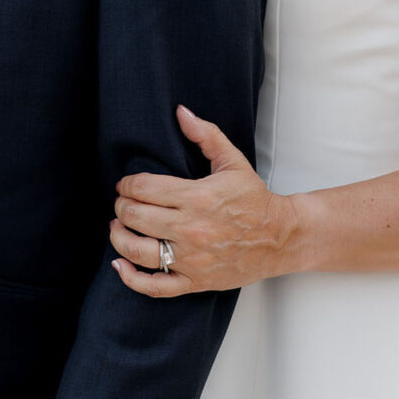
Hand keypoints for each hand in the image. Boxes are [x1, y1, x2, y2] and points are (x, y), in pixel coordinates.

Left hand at [110, 105, 298, 296]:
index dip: (127, 185)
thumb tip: (181, 112)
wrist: (281, 237)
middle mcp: (191, 229)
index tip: (125, 185)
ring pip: (138, 250)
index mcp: (197, 197)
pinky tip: (119, 264)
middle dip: (121, 207)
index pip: (144, 188)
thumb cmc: (255, 200)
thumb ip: (206, 135)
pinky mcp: (195, 281)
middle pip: (135, 217)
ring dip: (118, 237)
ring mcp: (191, 258)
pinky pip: (154, 286)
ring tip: (118, 227)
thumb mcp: (232, 162)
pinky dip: (131, 278)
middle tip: (122, 204)